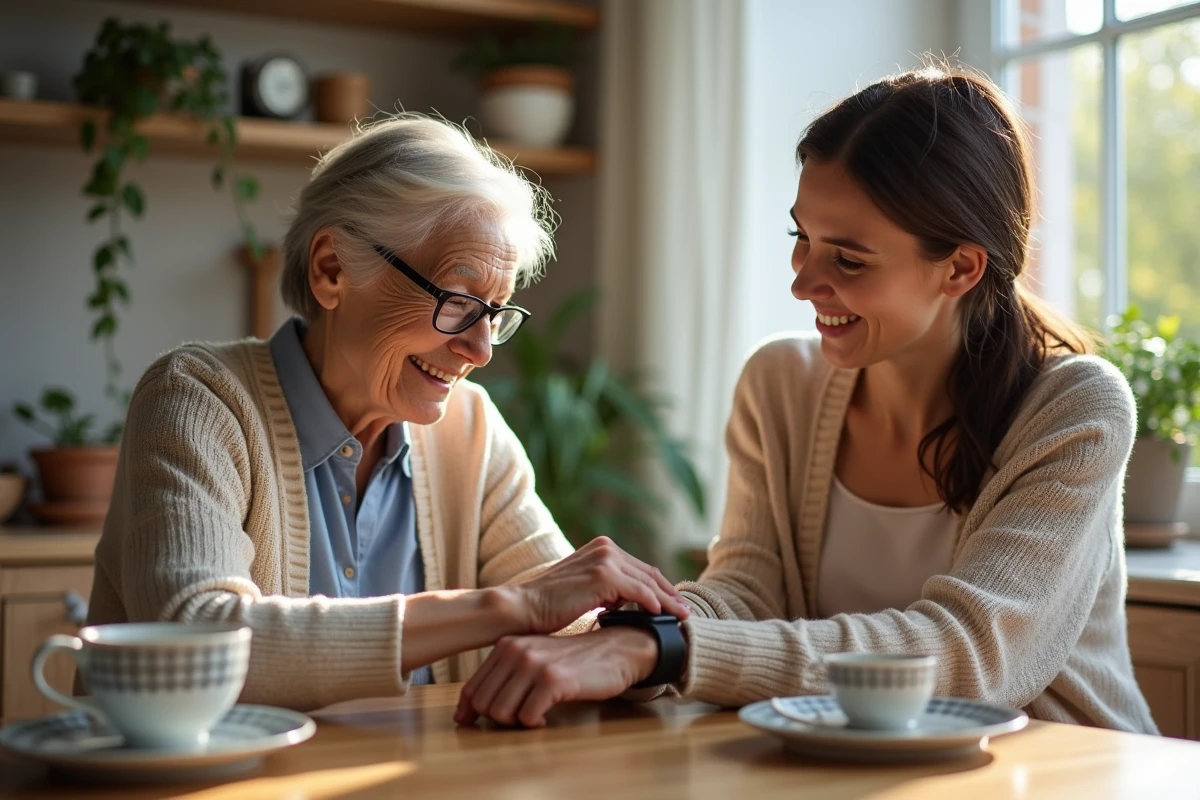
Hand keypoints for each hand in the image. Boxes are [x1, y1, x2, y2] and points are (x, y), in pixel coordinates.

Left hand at [454, 627, 658, 727]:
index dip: (472, 713)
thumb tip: (463, 715)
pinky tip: (545, 717)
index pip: (472, 689)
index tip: (481, 723)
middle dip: (499, 720)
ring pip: (501, 713)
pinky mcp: (553, 679)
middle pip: (484, 705)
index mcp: (506, 646)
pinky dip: (533, 724)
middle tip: (520, 717)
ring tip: (533, 716)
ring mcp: (533, 663)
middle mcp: (515, 651)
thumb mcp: (532, 662)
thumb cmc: (572, 662)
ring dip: (516, 723)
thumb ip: (502, 680)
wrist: (615, 650)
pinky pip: (527, 716)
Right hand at [509, 536, 688, 634]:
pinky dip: (653, 604)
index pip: (640, 569)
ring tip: (681, 617)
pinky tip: (661, 616)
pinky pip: (638, 592)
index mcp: (601, 547)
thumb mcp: (583, 589)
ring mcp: (605, 559)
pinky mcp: (604, 576)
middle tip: (686, 611)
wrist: (523, 607)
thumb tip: (625, 602)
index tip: (673, 604)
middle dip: (669, 593)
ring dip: (668, 601)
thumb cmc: (549, 605)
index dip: (660, 587)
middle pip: (649, 573)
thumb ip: (606, 589)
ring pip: (648, 582)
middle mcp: (606, 547)